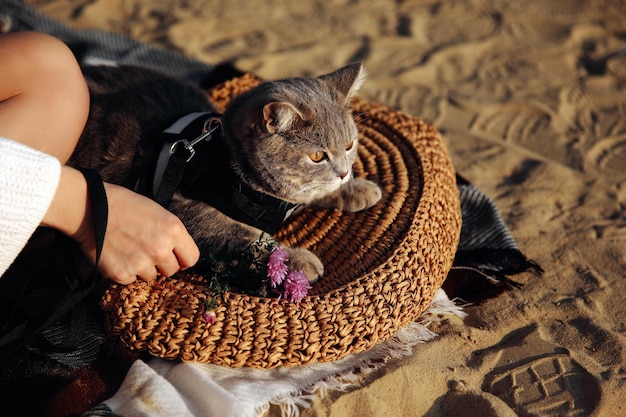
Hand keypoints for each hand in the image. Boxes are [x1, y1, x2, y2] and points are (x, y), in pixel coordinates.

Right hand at [43, 167, 199, 283]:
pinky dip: (124, 272)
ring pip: (151, 277)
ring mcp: (142, 263)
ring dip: (142, 268)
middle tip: (145, 251)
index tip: (174, 257)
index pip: (191, 258)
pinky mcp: (122, 274)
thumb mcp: (157, 212)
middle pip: (171, 270)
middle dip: (161, 264)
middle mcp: (161, 248)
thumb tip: (178, 253)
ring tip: (128, 250)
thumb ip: (170, 234)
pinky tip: (116, 256)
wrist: (89, 207)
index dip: (182, 259)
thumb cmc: (123, 205)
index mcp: (174, 229)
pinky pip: (131, 281)